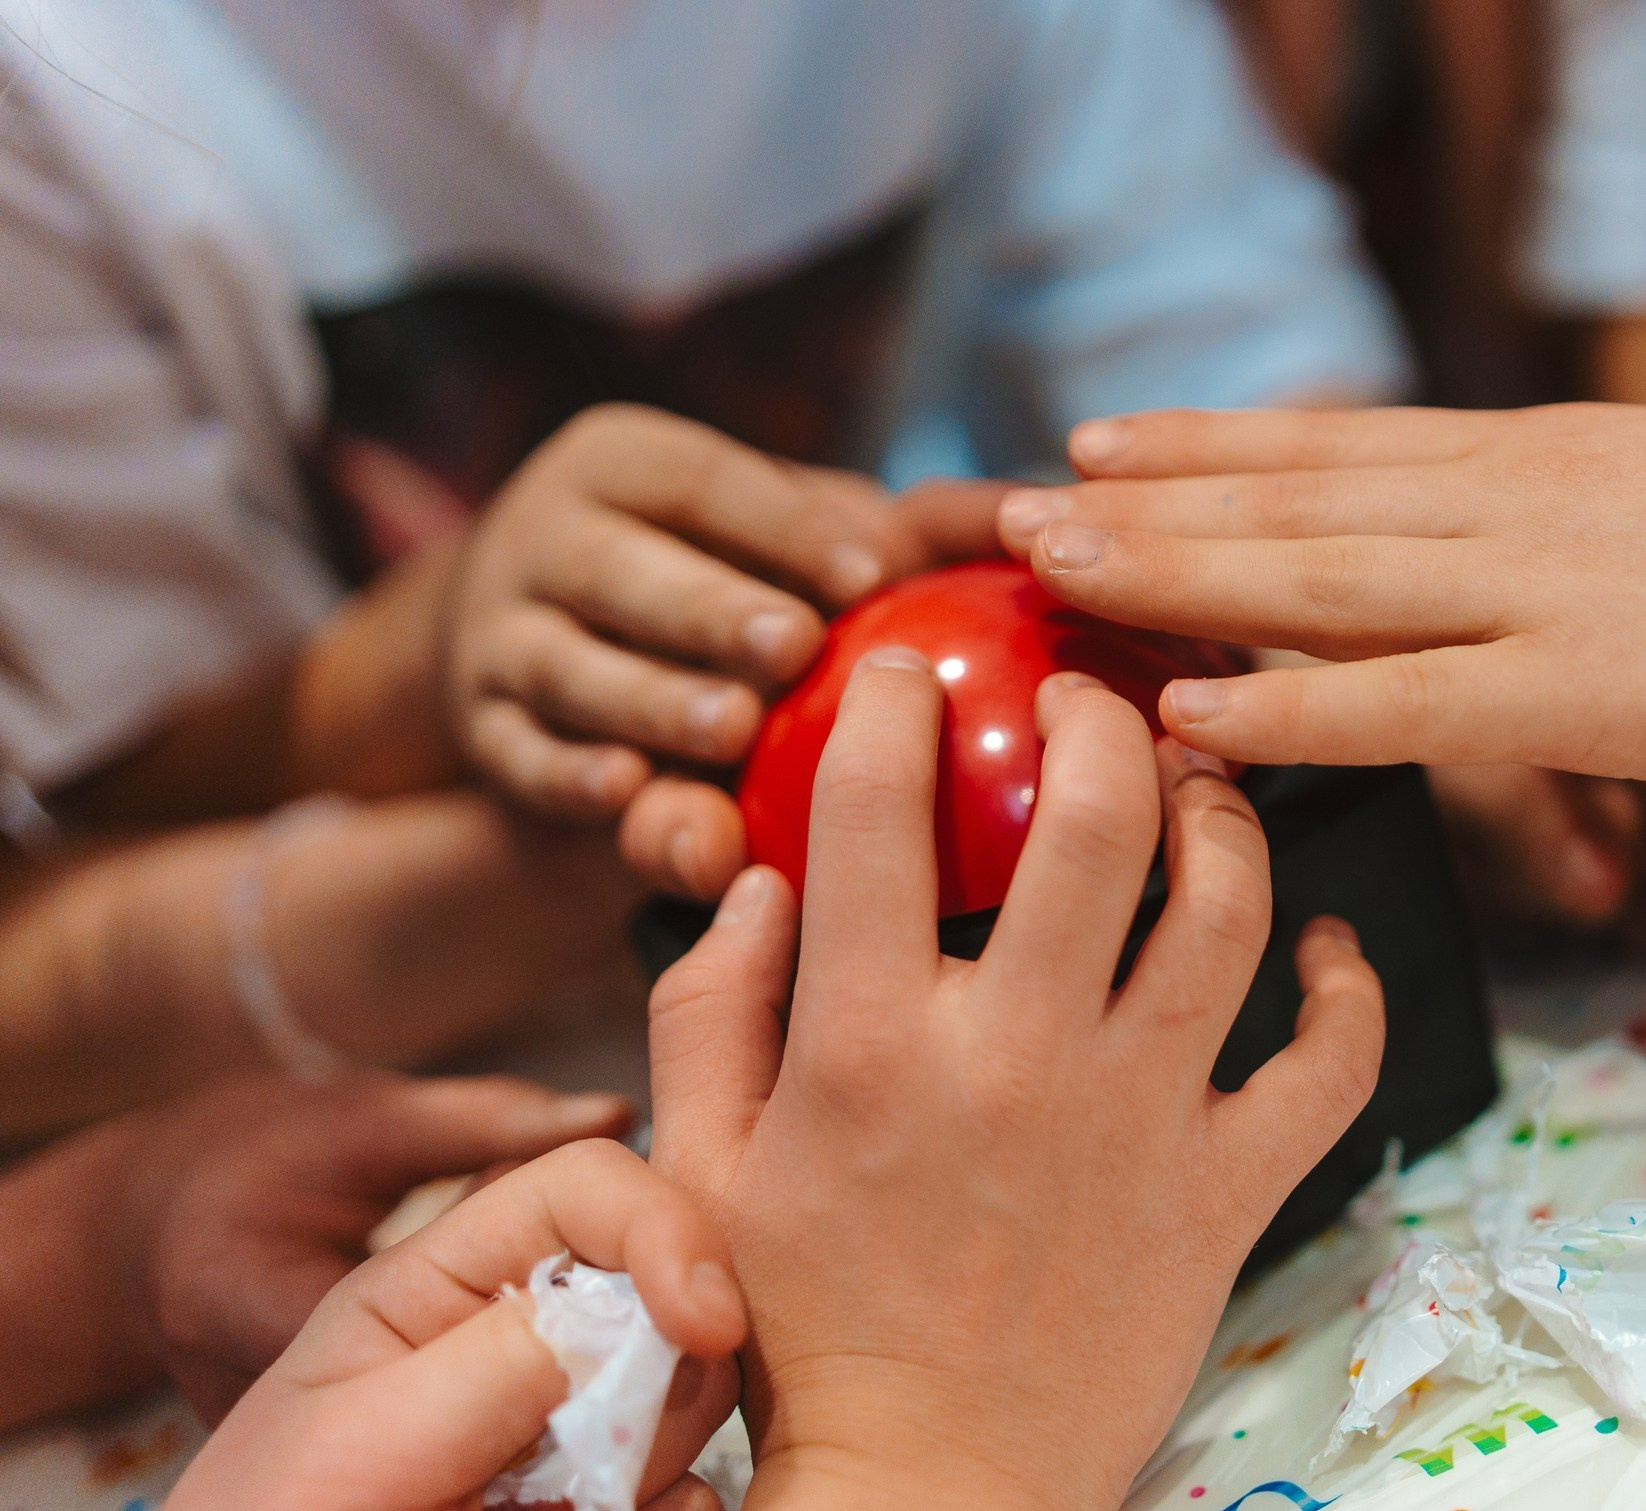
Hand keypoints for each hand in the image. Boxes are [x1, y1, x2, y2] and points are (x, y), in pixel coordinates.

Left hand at [37, 1141, 747, 1510]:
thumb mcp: (366, 1441)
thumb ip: (510, 1355)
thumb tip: (655, 1313)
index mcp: (455, 1300)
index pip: (599, 1194)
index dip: (673, 1237)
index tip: (702, 1325)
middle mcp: (530, 1381)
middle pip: (684, 1362)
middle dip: (614, 1470)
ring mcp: (574, 1494)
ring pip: (690, 1508)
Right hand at [439, 399, 1005, 894]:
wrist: (555, 653)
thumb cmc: (732, 583)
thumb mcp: (798, 535)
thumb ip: (915, 525)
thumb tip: (1048, 511)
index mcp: (630, 464)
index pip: (707, 481)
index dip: (789, 524)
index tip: (875, 572)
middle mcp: (549, 536)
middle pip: (624, 570)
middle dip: (709, 608)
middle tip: (792, 647)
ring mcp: (503, 639)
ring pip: (570, 665)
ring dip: (652, 699)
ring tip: (732, 726)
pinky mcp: (484, 734)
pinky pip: (521, 757)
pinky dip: (573, 780)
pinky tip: (629, 796)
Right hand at [644, 656, 1383, 1510]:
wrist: (933, 1488)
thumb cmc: (805, 1328)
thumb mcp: (705, 1168)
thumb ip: (709, 1010)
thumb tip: (758, 879)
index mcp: (870, 1043)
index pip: (874, 813)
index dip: (892, 706)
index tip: (908, 668)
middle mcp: (1016, 1058)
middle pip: (1098, 818)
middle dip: (1103, 716)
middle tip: (1095, 699)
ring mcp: (1140, 1121)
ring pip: (1231, 907)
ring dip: (1228, 818)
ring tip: (1204, 787)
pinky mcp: (1228, 1187)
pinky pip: (1331, 1060)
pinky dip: (1345, 988)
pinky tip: (1320, 948)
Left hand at [990, 402, 1645, 782]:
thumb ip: (1620, 540)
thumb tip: (1560, 571)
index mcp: (1559, 462)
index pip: (1349, 446)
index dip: (1215, 448)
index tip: (1109, 442)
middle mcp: (1527, 502)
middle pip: (1297, 497)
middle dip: (1147, 503)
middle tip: (1012, 506)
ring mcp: (1551, 590)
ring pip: (1317, 576)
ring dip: (1171, 572)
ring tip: (1049, 566)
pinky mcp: (1595, 690)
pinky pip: (1403, 703)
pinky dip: (1280, 708)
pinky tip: (1182, 715)